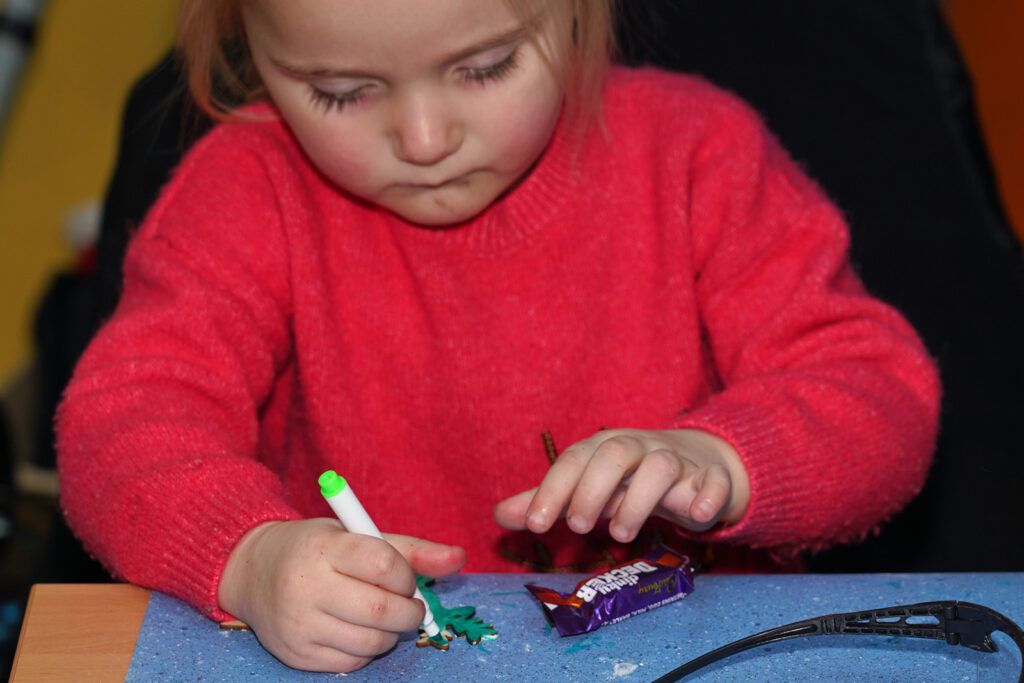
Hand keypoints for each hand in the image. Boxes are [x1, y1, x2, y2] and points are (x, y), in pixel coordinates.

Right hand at [217, 518, 465, 672]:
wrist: (253, 572)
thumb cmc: (317, 550)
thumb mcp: (357, 536)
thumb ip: (410, 549)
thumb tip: (459, 558)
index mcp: (324, 547)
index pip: (383, 563)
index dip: (406, 575)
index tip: (404, 578)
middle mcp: (306, 586)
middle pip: (381, 610)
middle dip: (409, 611)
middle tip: (409, 605)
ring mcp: (299, 624)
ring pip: (371, 642)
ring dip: (391, 633)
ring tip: (382, 617)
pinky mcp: (296, 654)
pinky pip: (351, 663)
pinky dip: (366, 650)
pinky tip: (357, 630)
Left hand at [493, 428, 749, 541]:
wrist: (696, 462)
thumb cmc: (632, 479)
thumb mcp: (590, 487)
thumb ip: (550, 501)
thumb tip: (499, 516)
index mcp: (605, 447)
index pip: (574, 459)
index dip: (552, 489)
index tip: (534, 525)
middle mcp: (639, 447)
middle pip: (615, 452)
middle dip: (591, 488)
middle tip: (576, 527)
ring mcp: (677, 461)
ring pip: (660, 465)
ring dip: (639, 499)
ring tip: (620, 534)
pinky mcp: (711, 478)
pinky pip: (714, 480)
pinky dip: (708, 495)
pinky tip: (696, 517)